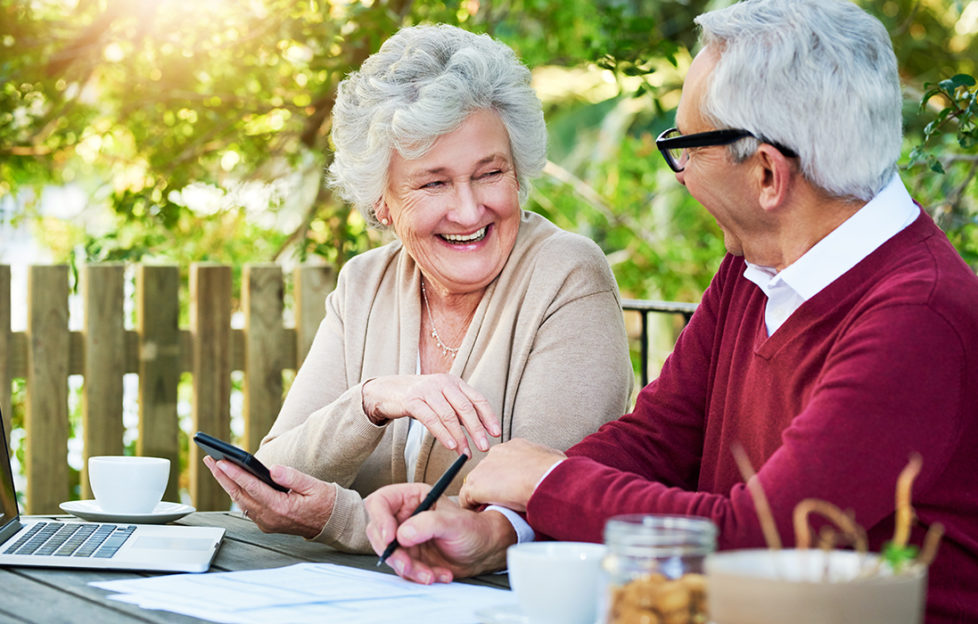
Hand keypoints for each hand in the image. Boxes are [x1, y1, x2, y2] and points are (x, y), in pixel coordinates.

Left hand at [203, 456, 335, 538]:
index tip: (221, 462)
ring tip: (216, 467)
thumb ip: (292, 477)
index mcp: (280, 508)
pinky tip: (232, 481)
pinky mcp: (266, 522)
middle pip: (239, 494)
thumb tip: (273, 469)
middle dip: (222, 476)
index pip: (252, 488)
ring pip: (240, 501)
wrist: (332, 523)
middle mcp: (269, 518)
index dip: (235, 473)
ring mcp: (266, 522)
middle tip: (209, 459)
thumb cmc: (325, 503)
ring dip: (227, 483)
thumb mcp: (314, 486)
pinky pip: (246, 506)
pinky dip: (237, 492)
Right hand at [362, 374, 499, 454]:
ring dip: (460, 437)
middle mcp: (443, 383)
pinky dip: (443, 434)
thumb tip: (479, 431)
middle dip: (477, 430)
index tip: (496, 433)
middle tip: (484, 447)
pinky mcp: (412, 401)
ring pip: (449, 416)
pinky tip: (450, 446)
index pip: (477, 399)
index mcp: (454, 382)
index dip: (489, 417)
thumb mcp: (442, 399)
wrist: (388, 390)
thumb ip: (458, 410)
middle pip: (466, 408)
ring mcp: (427, 391)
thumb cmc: (419, 398)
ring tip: (466, 453)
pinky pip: (431, 420)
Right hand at [364, 482, 514, 583]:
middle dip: (394, 553)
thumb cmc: (473, 529)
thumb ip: (429, 524)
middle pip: (378, 532)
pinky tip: (438, 574)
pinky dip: (418, 576)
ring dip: (408, 568)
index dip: (380, 519)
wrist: (483, 552)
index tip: (390, 538)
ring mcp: (405, 537)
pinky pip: (402, 569)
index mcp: (411, 497)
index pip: (380, 502)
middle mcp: (404, 516)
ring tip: (431, 574)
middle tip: (409, 564)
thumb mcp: (454, 523)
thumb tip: (402, 534)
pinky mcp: (409, 556)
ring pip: (389, 555)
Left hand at [458, 438, 565, 511]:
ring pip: (476, 485)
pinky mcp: (475, 484)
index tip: (511, 489)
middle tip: (502, 502)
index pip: (502, 461)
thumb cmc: (554, 471)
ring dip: (483, 497)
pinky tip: (481, 515)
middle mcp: (495, 453)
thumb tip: (552, 466)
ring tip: (492, 510)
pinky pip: (466, 499)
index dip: (505, 477)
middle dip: (493, 486)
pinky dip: (472, 508)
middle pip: (488, 472)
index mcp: (514, 446)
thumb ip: (545, 461)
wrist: (543, 478)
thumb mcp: (552, 458)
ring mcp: (483, 468)